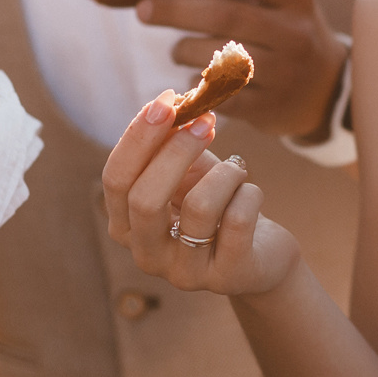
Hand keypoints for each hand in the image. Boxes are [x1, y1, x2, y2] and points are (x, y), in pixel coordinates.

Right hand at [101, 94, 299, 298]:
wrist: (262, 252)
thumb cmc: (219, 205)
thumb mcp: (190, 172)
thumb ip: (171, 143)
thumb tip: (167, 104)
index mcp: (126, 225)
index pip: (115, 180)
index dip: (138, 137)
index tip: (166, 100)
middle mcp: (147, 255)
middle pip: (144, 199)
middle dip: (177, 151)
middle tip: (206, 121)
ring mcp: (184, 272)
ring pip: (201, 207)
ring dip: (226, 174)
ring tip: (237, 171)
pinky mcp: (226, 276)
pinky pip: (237, 220)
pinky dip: (250, 193)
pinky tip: (250, 194)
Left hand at [137, 0, 347, 138]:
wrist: (326, 91)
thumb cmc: (284, 35)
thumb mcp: (277, 5)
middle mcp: (295, 32)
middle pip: (224, 15)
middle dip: (175, 11)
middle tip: (143, 10)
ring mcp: (284, 73)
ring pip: (217, 58)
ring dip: (183, 50)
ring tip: (177, 50)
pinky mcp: (269, 108)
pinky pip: (218, 95)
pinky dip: (196, 86)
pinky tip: (192, 80)